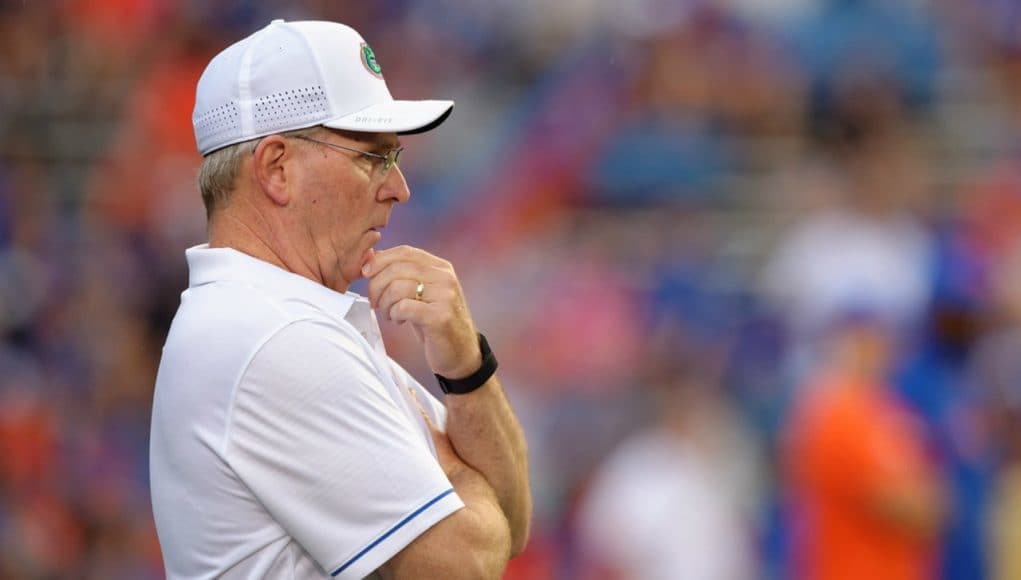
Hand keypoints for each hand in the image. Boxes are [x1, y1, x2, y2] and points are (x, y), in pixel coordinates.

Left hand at [363, 245, 480, 377]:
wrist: (461, 353)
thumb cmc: (434, 322)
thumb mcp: (421, 293)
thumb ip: (402, 274)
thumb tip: (370, 257)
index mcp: (441, 267)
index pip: (405, 251)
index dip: (380, 260)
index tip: (366, 274)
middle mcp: (446, 278)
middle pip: (397, 268)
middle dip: (376, 286)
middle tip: (375, 303)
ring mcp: (445, 297)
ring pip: (397, 287)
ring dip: (384, 303)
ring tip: (389, 314)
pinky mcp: (440, 317)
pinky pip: (403, 307)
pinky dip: (394, 314)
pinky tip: (400, 321)